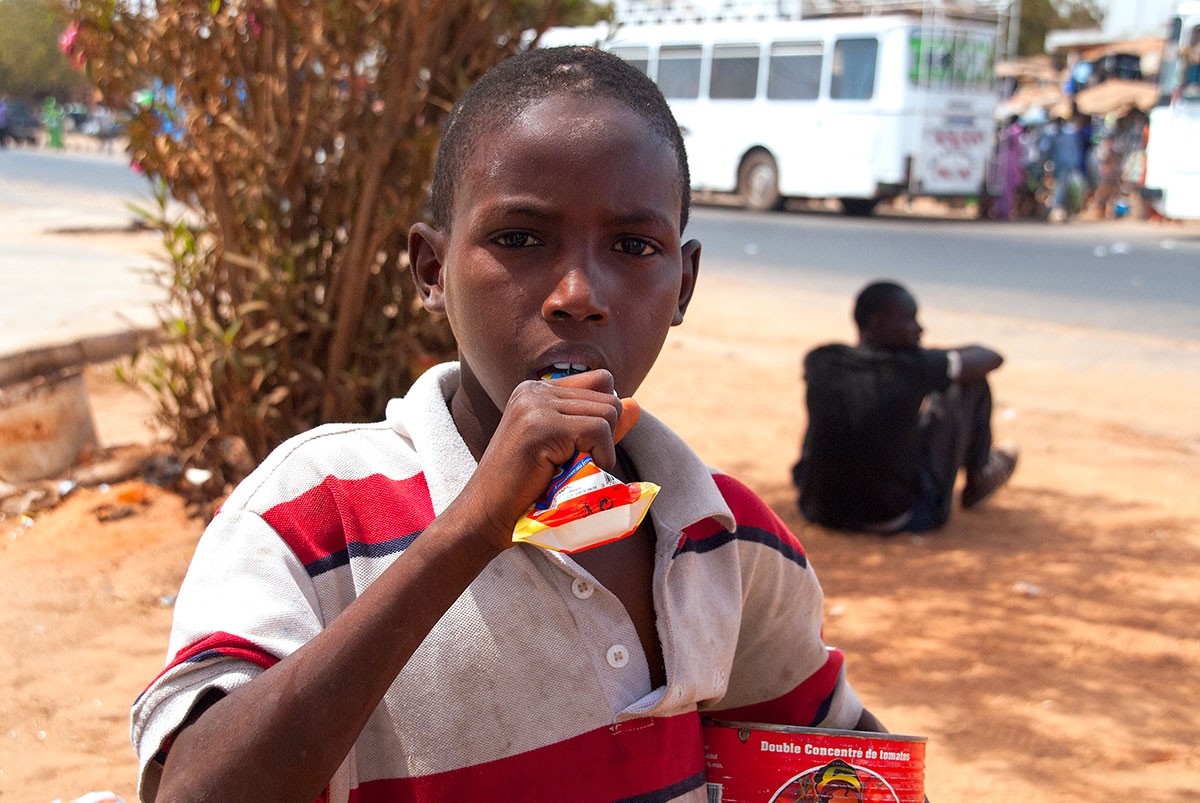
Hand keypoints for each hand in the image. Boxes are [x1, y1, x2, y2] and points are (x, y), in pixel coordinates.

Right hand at [452, 370, 632, 551]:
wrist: (486, 516)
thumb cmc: (527, 490)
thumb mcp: (570, 451)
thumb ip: (602, 429)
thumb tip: (635, 404)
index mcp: (537, 390)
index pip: (601, 381)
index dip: (605, 418)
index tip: (582, 448)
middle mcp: (534, 390)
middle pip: (609, 398)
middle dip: (605, 437)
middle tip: (575, 465)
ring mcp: (535, 405)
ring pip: (608, 412)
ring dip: (602, 449)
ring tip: (571, 469)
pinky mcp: (540, 425)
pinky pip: (599, 430)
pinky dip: (599, 457)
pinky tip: (573, 474)